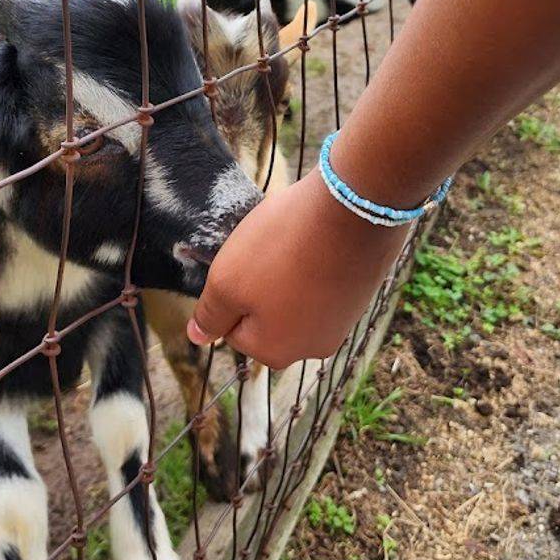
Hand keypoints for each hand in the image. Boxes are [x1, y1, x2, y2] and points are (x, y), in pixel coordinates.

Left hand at [187, 168, 406, 367]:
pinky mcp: (361, 296)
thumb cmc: (283, 247)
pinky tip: (319, 243)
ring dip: (291, 275)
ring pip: (297, 300)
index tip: (246, 262)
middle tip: (270, 252)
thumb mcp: (227, 280)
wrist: (353, 208)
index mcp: (275, 351)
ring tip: (296, 245)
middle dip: (264, 286)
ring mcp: (342, 323)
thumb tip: (197, 338)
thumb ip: (210, 315)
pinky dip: (318, 266)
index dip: (233, 291)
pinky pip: (325, 285)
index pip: (234, 329)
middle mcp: (312, 348)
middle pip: (268, 318)